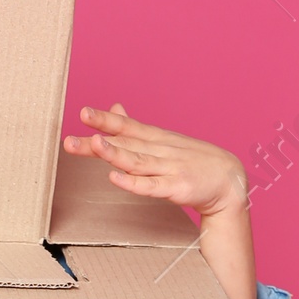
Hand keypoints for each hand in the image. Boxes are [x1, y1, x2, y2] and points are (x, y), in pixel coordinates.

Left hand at [62, 102, 246, 219]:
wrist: (229, 180)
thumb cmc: (192, 161)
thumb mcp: (163, 140)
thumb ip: (135, 129)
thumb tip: (115, 109)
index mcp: (155, 138)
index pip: (126, 127)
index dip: (105, 121)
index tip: (83, 113)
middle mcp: (160, 150)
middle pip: (124, 144)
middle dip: (97, 141)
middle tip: (70, 139)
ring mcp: (168, 168)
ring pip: (136, 161)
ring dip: (115, 154)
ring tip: (94, 145)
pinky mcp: (176, 188)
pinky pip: (151, 186)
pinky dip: (133, 183)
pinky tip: (115, 178)